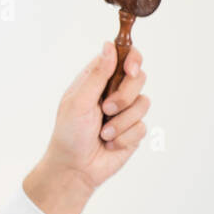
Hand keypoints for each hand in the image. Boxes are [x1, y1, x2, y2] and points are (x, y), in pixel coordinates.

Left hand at [26, 42, 149, 213]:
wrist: (75, 168)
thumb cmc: (69, 133)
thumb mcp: (79, 101)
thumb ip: (97, 74)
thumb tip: (109, 46)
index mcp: (98, 79)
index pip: (123, 56)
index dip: (132, 58)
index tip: (130, 69)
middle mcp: (114, 92)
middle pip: (139, 77)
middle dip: (124, 95)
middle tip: (106, 109)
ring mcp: (126, 111)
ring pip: (143, 103)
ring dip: (121, 121)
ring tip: (103, 133)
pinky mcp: (133, 131)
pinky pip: (142, 126)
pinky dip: (123, 137)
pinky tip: (109, 143)